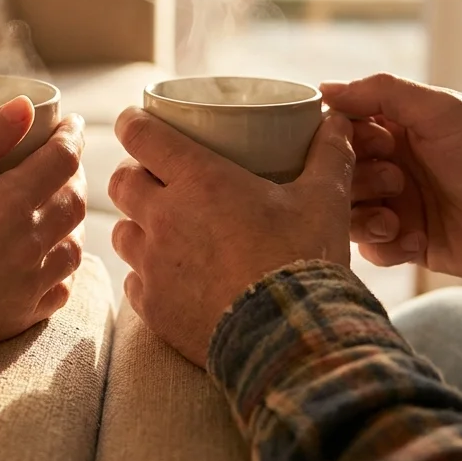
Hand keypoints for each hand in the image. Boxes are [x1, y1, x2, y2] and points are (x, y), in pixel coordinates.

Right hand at [0, 98, 86, 356]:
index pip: (63, 158)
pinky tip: (47, 253)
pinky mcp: (22, 315)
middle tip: (59, 160)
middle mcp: (30, 244)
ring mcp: (30, 284)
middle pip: (75, 199)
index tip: (70, 124)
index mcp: (9, 204)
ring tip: (54, 202)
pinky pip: (62, 285)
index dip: (72, 135)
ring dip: (71, 217)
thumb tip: (24, 106)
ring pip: (74, 242)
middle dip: (73, 172)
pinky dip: (63, 263)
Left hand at [108, 107, 355, 367]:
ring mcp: (153, 266)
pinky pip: (133, 282)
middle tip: (158, 179)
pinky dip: (146, 276)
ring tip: (165, 231)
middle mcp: (164, 218)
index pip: (140, 135)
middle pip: (122, 182)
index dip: (133, 123)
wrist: (291, 339)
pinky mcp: (154, 308)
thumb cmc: (305, 260)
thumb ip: (329, 155)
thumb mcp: (325, 199)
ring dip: (137, 226)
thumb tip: (339, 121)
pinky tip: (172, 279)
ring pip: (122, 233)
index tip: (136, 121)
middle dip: (134, 174)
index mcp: (199, 180)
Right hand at [321, 74, 461, 280]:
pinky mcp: (409, 243)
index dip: (339, 140)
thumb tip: (324, 87)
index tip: (364, 146)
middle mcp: (392, 165)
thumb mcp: (441, 110)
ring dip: (363, 216)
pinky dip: (383, 247)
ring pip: (348, 213)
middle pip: (338, 175)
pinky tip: (413, 240)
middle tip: (394, 182)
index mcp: (397, 129)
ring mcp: (399, 205)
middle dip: (355, 181)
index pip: (340, 131)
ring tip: (395, 218)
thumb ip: (382, 92)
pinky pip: (371, 250)